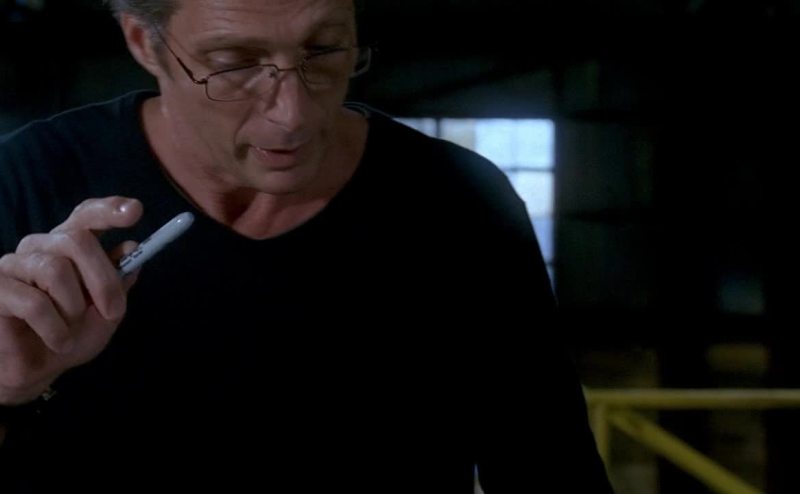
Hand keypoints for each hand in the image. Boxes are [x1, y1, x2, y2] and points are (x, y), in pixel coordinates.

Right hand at [0, 197, 142, 404]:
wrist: (38, 369)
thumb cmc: (72, 334)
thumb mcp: (107, 310)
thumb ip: (119, 280)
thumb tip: (132, 247)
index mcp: (68, 246)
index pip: (86, 215)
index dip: (109, 210)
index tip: (135, 210)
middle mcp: (40, 247)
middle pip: (76, 240)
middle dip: (103, 280)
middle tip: (113, 311)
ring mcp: (13, 265)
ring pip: (55, 270)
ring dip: (73, 308)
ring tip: (71, 328)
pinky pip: (33, 302)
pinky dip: (55, 328)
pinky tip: (58, 341)